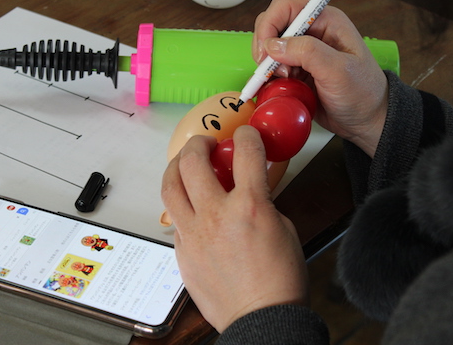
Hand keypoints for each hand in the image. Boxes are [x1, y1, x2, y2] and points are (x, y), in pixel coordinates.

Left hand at [161, 125, 308, 331]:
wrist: (262, 319)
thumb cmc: (279, 280)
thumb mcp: (283, 229)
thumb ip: (262, 201)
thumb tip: (248, 188)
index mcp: (250, 207)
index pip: (246, 152)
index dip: (246, 135)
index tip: (245, 134)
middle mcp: (216, 216)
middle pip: (192, 161)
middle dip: (199, 143)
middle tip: (205, 144)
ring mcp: (194, 234)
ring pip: (169, 186)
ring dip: (175, 167)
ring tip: (184, 164)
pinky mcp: (182, 251)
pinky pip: (175, 219)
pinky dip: (181, 205)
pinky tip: (191, 207)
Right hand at [253, 0, 388, 156]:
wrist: (365, 119)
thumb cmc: (362, 92)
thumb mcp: (338, 70)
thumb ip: (307, 52)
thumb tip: (273, 45)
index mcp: (325, 21)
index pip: (285, 7)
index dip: (269, 25)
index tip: (266, 52)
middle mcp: (311, 32)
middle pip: (271, 25)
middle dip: (265, 47)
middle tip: (273, 70)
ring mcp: (300, 52)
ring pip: (267, 48)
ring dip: (267, 65)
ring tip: (284, 81)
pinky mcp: (294, 70)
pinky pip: (269, 68)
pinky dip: (267, 78)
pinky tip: (277, 88)